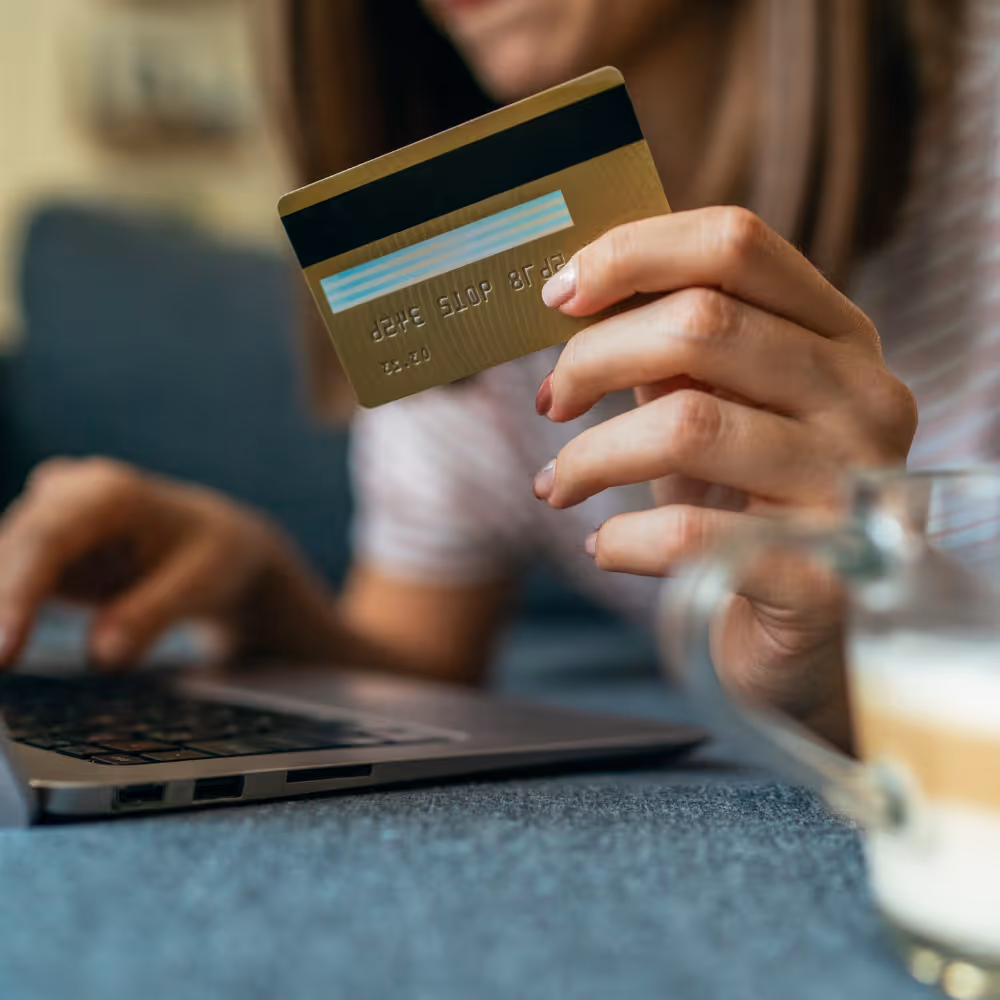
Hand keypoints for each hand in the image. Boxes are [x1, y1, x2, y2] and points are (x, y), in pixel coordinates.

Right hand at [0, 458, 290, 668]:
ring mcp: (45, 514)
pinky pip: (7, 578)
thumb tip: (100, 654)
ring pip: (2, 564)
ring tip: (8, 659)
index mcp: (110, 493)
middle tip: (2, 664)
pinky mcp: (36, 546)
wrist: (217, 543)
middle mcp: (66, 492)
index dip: (16, 594)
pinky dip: (6, 612)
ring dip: (1, 613)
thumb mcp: (200, 584)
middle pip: (11, 552)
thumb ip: (151, 614)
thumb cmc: (214, 556)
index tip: (6, 651)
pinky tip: (8, 649)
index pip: (46, 541)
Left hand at [532, 207, 916, 741]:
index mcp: (838, 337)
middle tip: (550, 402)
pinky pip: (690, 534)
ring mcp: (852, 486)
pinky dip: (623, 538)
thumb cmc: (748, 506)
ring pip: (688, 425)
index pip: (735, 245)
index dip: (632, 254)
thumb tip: (574, 297)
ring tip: (557, 484)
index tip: (557, 295)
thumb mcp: (719, 408)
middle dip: (592, 359)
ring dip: (591, 455)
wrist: (809, 639)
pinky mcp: (825, 577)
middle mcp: (863, 397)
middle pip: (701, 325)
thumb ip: (673, 351)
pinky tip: (604, 546)